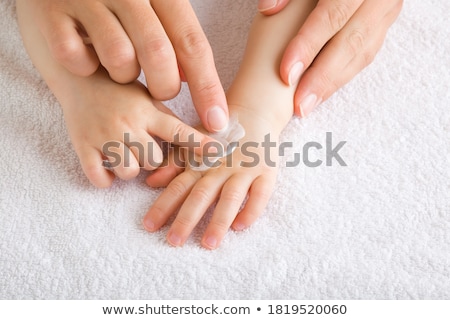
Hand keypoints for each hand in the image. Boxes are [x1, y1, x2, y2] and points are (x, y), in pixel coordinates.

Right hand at [28, 0, 228, 131]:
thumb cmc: (117, 9)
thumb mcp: (154, 14)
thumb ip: (176, 41)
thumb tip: (195, 82)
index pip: (191, 43)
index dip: (207, 86)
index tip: (216, 120)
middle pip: (158, 53)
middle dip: (164, 86)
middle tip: (160, 91)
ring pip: (118, 58)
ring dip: (122, 76)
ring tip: (117, 66)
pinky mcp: (52, 12)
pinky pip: (75, 57)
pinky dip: (83, 67)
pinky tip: (85, 58)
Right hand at [59, 68, 216, 187]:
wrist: (79, 78)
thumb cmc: (120, 90)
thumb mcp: (147, 97)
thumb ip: (167, 118)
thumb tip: (198, 136)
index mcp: (148, 111)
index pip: (178, 131)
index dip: (199, 144)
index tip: (217, 153)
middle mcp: (128, 124)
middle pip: (153, 161)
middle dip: (152, 160)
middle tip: (142, 147)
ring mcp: (104, 136)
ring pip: (129, 173)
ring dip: (130, 169)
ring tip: (124, 154)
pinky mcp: (83, 146)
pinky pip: (100, 179)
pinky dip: (106, 179)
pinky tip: (107, 165)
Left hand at [143, 108, 280, 248]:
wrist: (254, 112)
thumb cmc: (219, 135)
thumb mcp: (194, 144)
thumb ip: (174, 163)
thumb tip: (151, 182)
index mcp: (201, 163)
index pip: (179, 186)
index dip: (163, 205)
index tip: (149, 226)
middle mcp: (221, 167)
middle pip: (202, 195)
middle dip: (187, 219)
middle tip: (174, 241)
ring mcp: (245, 170)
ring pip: (230, 197)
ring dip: (219, 220)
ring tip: (209, 244)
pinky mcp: (267, 173)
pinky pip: (261, 194)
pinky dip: (251, 210)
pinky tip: (240, 227)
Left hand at [258, 0, 402, 116]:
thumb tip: (268, 9)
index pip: (332, 15)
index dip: (308, 46)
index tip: (286, 73)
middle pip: (350, 42)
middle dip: (322, 77)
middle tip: (300, 105)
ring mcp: (385, 11)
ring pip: (361, 53)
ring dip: (332, 83)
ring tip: (307, 106)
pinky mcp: (383, 23)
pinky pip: (365, 55)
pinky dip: (341, 75)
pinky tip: (322, 92)